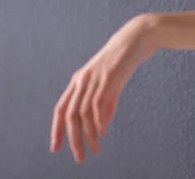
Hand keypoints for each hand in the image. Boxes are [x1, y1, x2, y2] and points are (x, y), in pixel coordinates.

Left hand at [50, 14, 156, 162]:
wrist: (137, 37)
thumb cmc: (125, 59)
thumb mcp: (112, 83)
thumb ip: (106, 104)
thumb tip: (101, 127)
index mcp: (80, 79)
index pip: (61, 109)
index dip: (57, 130)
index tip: (56, 148)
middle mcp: (82, 79)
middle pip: (69, 115)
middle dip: (72, 139)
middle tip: (80, 157)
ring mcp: (94, 77)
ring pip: (82, 113)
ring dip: (87, 135)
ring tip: (95, 150)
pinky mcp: (108, 77)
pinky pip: (98, 104)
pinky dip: (99, 121)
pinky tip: (102, 133)